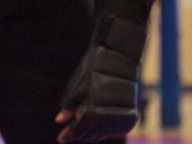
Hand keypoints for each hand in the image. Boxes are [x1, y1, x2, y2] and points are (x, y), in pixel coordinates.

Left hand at [56, 18, 144, 141]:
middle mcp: (110, 117)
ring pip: (104, 134)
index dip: (69, 135)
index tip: (60, 138)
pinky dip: (104, 130)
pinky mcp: (132, 116)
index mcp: (94, 110)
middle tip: (67, 136)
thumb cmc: (96, 67)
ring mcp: (123, 118)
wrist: (121, 56)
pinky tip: (96, 127)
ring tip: (79, 131)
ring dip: (91, 134)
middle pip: (91, 134)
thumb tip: (59, 121)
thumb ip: (69, 106)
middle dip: (78, 136)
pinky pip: (114, 129)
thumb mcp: (77, 85)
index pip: (80, 130)